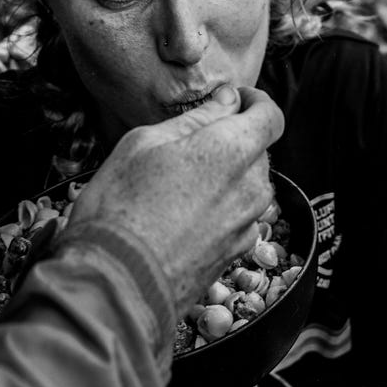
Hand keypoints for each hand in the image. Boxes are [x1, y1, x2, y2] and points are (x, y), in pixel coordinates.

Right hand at [66, 85, 283, 314]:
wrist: (115, 286)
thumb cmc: (120, 209)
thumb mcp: (145, 142)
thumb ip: (196, 117)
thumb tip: (226, 100)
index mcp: (233, 149)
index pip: (271, 115)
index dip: (256, 102)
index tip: (233, 101)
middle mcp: (250, 186)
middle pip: (259, 148)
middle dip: (233, 138)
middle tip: (191, 143)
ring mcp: (246, 223)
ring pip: (250, 183)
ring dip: (228, 174)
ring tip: (182, 182)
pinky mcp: (236, 252)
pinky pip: (240, 215)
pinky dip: (222, 206)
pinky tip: (186, 213)